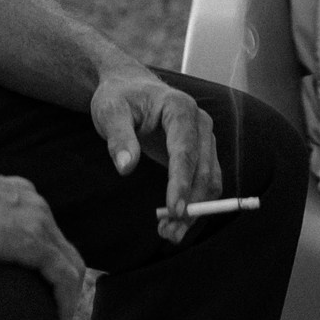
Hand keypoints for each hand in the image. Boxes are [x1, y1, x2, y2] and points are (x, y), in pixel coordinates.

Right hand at [0, 164, 86, 319]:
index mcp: (20, 197)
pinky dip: (67, 301)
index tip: (44, 289)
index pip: (47, 234)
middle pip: (66, 250)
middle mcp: (36, 207)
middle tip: (59, 312)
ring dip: (70, 296)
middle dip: (68, 284)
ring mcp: (39, 221)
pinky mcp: (34, 242)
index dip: (51, 264)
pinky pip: (64, 277)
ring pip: (72, 264)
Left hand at [90, 66, 219, 242]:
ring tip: (169, 233)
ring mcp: (204, 138)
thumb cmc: (119, 96)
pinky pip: (205, 182)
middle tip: (167, 232)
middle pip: (204, 171)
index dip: (181, 183)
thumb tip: (125, 168)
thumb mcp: (110, 111)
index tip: (174, 211)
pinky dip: (194, 203)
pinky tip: (174, 219)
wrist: (128, 86)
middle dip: (190, 205)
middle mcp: (200, 123)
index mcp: (180, 108)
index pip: (185, 152)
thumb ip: (118, 137)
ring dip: (195, 210)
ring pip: (209, 181)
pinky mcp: (201, 152)